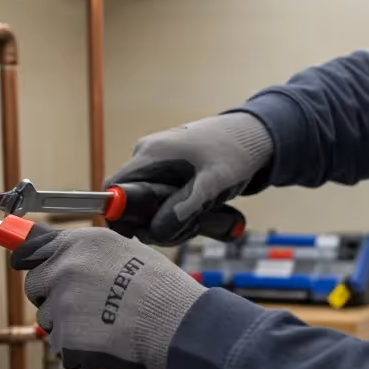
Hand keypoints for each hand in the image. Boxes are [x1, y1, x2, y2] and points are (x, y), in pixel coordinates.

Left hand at [12, 228, 206, 368]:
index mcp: (77, 244)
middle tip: (83, 306)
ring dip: (68, 326)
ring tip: (107, 324)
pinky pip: (62, 348)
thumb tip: (62, 255)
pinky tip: (107, 342)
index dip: (32, 263)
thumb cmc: (159, 288)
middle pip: (35, 287)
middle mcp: (63, 270)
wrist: (173, 322)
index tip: (25, 265)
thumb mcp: (124, 250)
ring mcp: (60, 305)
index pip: (30, 250)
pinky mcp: (64, 338)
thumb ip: (87, 252)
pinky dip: (80, 351)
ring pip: (48, 321)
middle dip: (51, 298)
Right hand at [106, 112, 272, 244]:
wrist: (255, 136)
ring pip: (150, 203)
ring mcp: (159, 162)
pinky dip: (180, 210)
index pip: (114, 189)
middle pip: (133, 202)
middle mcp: (147, 156)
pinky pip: (164, 198)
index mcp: (150, 154)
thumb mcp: (211, 185)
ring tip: (202, 217)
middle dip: (155, 222)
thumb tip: (154, 233)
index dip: (120, 216)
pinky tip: (203, 210)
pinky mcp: (171, 169)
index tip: (144, 233)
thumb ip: (183, 208)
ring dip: (171, 219)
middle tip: (187, 228)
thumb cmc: (235, 153)